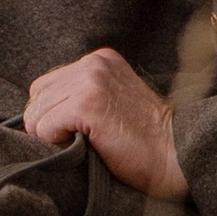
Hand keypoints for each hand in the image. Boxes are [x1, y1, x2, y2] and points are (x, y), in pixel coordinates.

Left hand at [22, 46, 186, 201]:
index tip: (75, 134)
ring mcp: (90, 80)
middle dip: (47, 124)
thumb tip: (41, 116)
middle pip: (37, 95)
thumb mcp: (115, 103)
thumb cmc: (148, 142)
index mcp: (100, 60)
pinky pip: (45, 126)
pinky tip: (85, 147)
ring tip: (85, 146)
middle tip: (77, 143)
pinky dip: (56, 143)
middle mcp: (93, 63)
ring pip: (37, 113)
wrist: (179, 155)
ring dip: (52, 136)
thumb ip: (85, 96)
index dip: (53, 114)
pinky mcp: (87, 103)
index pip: (48, 85)